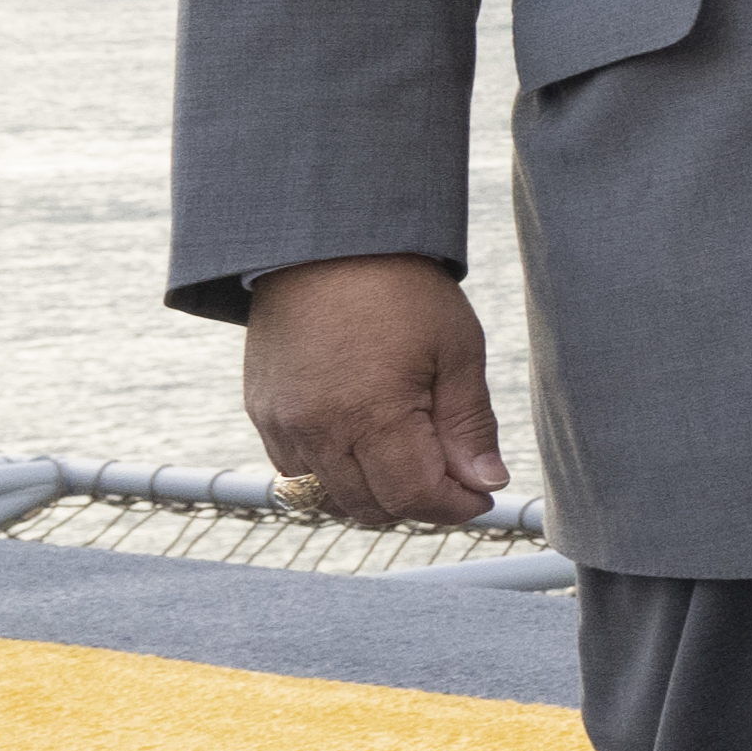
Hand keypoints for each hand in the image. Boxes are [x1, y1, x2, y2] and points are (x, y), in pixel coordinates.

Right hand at [244, 255, 508, 525]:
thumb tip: (488, 484)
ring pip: (329, 499)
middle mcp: (315, 429)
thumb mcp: (456, 351)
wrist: (323, 242)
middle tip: (453, 477)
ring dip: (374, 495)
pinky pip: (296, 472)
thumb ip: (470, 426)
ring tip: (411, 460)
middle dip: (418, 504)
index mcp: (369, 415)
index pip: (413, 498)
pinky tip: (366, 446)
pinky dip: (334, 477)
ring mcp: (281, 424)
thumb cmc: (399, 289)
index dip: (455, 506)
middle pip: (370, 508)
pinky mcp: (262, 413)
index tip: (482, 493)